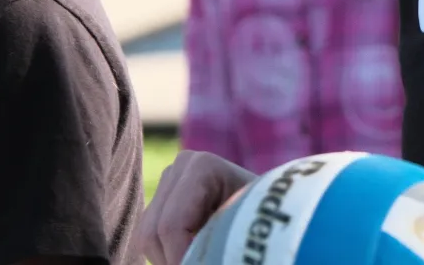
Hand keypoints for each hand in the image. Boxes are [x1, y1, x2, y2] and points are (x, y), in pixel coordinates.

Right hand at [139, 150, 257, 264]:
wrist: (275, 206)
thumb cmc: (267, 218)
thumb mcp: (245, 229)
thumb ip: (215, 246)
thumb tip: (194, 262)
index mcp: (201, 167)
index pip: (171, 227)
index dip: (180, 260)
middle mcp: (179, 168)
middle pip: (153, 233)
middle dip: (173, 261)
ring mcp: (168, 182)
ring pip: (147, 239)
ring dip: (169, 259)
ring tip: (201, 260)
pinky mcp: (163, 199)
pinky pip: (150, 239)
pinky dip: (168, 255)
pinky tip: (192, 256)